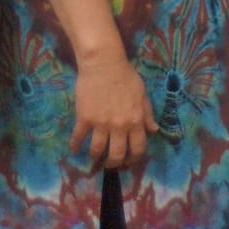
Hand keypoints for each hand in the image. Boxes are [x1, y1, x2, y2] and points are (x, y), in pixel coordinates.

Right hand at [71, 52, 156, 170]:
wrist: (104, 64)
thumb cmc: (125, 76)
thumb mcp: (142, 94)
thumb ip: (147, 114)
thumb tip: (154, 131)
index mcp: (135, 121)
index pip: (138, 148)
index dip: (134, 159)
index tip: (129, 162)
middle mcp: (119, 126)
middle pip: (117, 154)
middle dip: (114, 164)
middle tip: (110, 164)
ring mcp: (100, 124)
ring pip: (97, 150)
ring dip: (96, 157)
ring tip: (94, 158)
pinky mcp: (84, 118)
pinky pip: (78, 137)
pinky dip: (75, 146)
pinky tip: (74, 150)